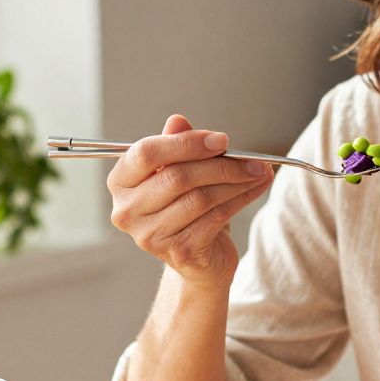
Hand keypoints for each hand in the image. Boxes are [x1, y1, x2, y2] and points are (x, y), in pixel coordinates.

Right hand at [107, 114, 273, 289]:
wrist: (198, 259)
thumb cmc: (185, 208)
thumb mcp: (179, 172)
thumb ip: (176, 146)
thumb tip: (178, 121)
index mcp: (120, 182)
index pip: (147, 153)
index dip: (187, 143)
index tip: (222, 140)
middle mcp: (128, 211)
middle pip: (178, 177)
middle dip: (221, 165)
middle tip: (252, 159)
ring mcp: (150, 235)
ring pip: (200, 198)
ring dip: (236, 182)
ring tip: (259, 172)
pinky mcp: (179, 252)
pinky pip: (215, 217)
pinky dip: (241, 200)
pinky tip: (255, 189)